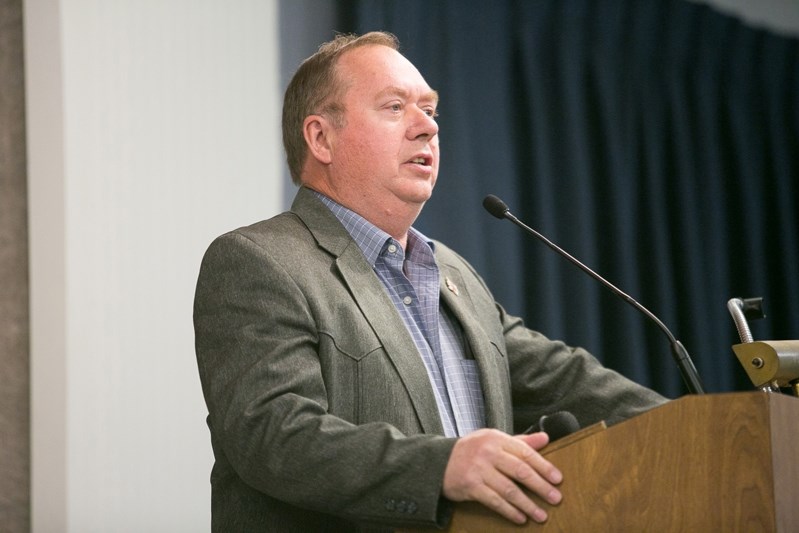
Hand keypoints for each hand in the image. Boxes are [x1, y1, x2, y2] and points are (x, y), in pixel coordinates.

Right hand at [442, 428, 562, 524]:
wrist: (439, 462)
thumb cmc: (472, 450)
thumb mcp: (494, 440)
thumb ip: (520, 441)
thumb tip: (545, 438)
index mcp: (497, 439)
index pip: (525, 453)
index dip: (544, 467)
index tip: (558, 479)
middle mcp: (488, 452)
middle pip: (520, 471)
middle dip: (540, 487)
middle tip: (555, 498)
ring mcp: (478, 470)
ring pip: (509, 489)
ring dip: (527, 504)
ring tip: (541, 515)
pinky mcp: (470, 486)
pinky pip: (495, 501)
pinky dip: (510, 511)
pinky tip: (520, 518)